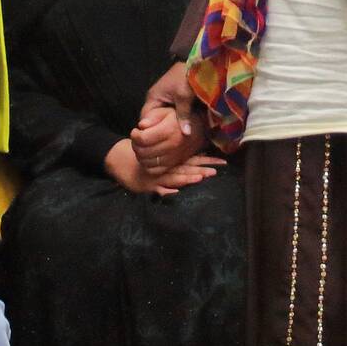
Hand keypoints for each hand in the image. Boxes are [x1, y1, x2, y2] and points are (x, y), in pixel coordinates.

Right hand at [105, 139, 225, 196]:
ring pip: (174, 178)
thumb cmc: (149, 160)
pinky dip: (166, 191)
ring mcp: (159, 178)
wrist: (124, 164)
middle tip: (215, 171)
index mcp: (174, 160)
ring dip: (186, 178)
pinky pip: (158, 190)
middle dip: (201, 170)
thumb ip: (183, 157)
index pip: (194, 159)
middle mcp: (168, 168)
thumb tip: (203, 153)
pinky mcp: (149, 187)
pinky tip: (174, 192)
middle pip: (187, 168)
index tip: (223, 162)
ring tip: (198, 178)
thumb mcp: (166, 157)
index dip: (208, 160)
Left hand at [131, 105, 197, 174]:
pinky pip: (154, 170)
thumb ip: (153, 117)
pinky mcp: (173, 164)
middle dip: (135, 144)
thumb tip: (141, 125)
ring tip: (141, 146)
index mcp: (170, 130)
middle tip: (137, 138)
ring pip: (147, 162)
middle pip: (143, 151)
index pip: (143, 138)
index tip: (135, 130)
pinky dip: (147, 164)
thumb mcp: (166, 111)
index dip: (134, 135)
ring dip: (139, 155)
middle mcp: (173, 145)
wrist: (198, 129)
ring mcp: (173, 157)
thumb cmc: (177, 118)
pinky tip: (147, 155)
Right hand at [133, 62, 202, 174]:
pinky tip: (181, 133)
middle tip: (165, 145)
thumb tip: (184, 134)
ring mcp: (165, 101)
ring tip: (173, 142)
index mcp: (153, 98)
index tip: (154, 144)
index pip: (145, 120)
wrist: (199, 62)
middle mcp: (157, 101)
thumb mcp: (184, 96)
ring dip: (168, 128)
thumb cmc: (187, 77)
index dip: (148, 132)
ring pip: (163, 119)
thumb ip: (183, 115)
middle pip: (153, 121)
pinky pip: (171, 115)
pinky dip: (176, 122)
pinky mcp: (175, 102)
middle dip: (159, 132)